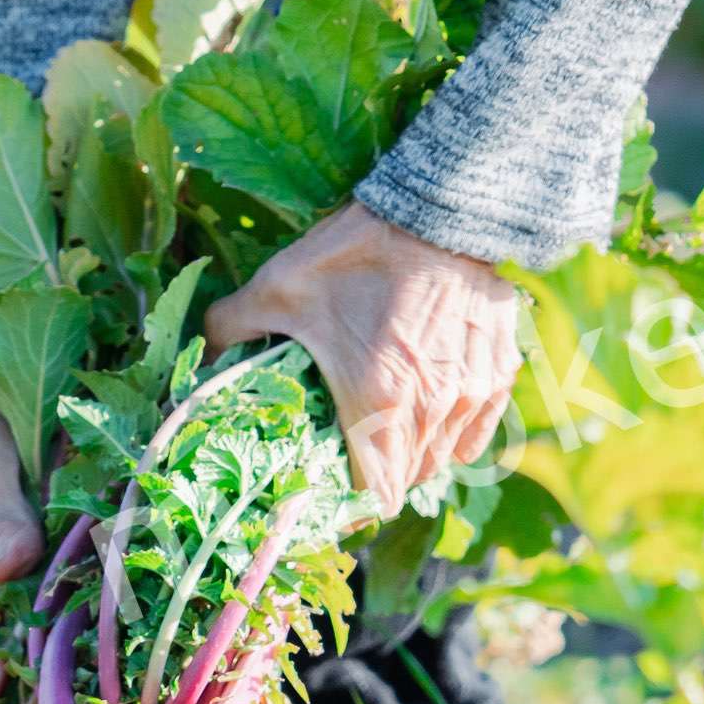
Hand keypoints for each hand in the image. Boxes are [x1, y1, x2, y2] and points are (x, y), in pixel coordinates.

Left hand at [205, 203, 520, 513]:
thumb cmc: (356, 249)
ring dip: (413, 456)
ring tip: (386, 428)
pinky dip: (451, 436)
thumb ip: (233, 327)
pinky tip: (429, 415)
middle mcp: (430, 409)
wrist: (439, 207)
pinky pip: (476, 435)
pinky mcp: (499, 373)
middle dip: (377, 473)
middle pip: (406, 480)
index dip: (349, 496)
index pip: (374, 493)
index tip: (330, 482)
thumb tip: (205, 356)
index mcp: (375, 399)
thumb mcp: (279, 285)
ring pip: (442, 460)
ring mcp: (470, 393)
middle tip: (351, 448)